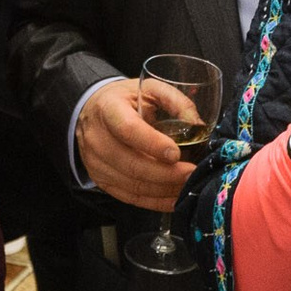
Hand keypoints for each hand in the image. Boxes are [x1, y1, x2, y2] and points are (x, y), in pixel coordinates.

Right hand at [77, 78, 193, 211]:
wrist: (93, 111)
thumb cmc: (126, 100)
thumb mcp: (149, 88)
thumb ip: (175, 101)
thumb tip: (197, 124)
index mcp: (109, 109)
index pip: (128, 130)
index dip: (152, 144)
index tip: (176, 153)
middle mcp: (97, 138)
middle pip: (131, 163)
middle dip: (166, 174)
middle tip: (191, 173)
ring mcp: (96, 162)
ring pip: (132, 185)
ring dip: (163, 189)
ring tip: (187, 185)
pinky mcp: (100, 180)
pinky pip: (129, 197)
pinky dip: (154, 202)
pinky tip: (173, 198)